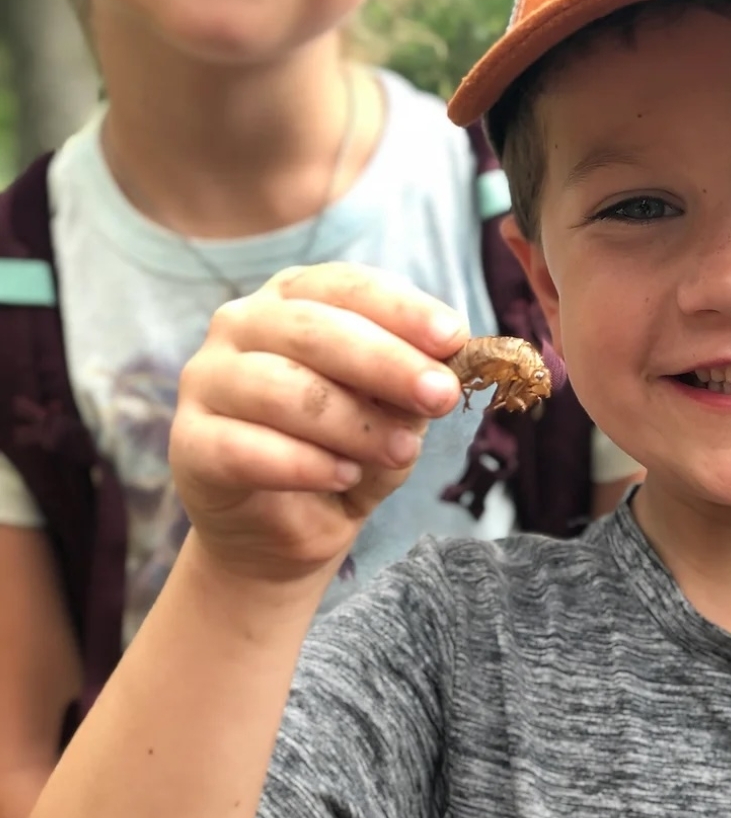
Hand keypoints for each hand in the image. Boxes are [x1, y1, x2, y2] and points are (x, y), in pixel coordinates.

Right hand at [168, 263, 467, 584]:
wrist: (288, 531)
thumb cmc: (345, 450)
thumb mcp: (394, 412)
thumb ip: (413, 383)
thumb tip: (450, 362)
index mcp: (295, 298)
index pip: (348, 286)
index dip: (403, 310)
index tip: (453, 337)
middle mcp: (242, 324)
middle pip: (316, 331)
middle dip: (387, 363)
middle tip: (440, 396)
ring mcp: (206, 380)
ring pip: (282, 387)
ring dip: (353, 422)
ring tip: (400, 451)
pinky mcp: (189, 443)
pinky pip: (244, 447)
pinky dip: (304, 464)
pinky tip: (343, 476)